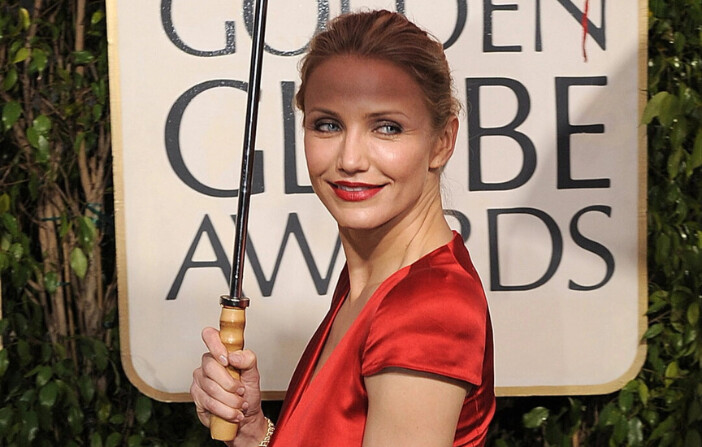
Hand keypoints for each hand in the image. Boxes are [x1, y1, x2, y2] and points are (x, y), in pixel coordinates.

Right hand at [191, 327, 266, 445]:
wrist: (245, 417)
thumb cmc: (248, 394)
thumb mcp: (254, 375)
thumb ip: (248, 360)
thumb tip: (234, 356)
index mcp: (221, 353)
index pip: (210, 336)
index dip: (215, 345)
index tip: (226, 359)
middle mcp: (208, 364)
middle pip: (211, 367)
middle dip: (230, 384)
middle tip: (241, 391)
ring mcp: (200, 380)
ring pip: (211, 388)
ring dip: (230, 400)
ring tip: (240, 404)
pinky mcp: (196, 397)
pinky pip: (209, 403)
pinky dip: (225, 410)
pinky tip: (234, 413)